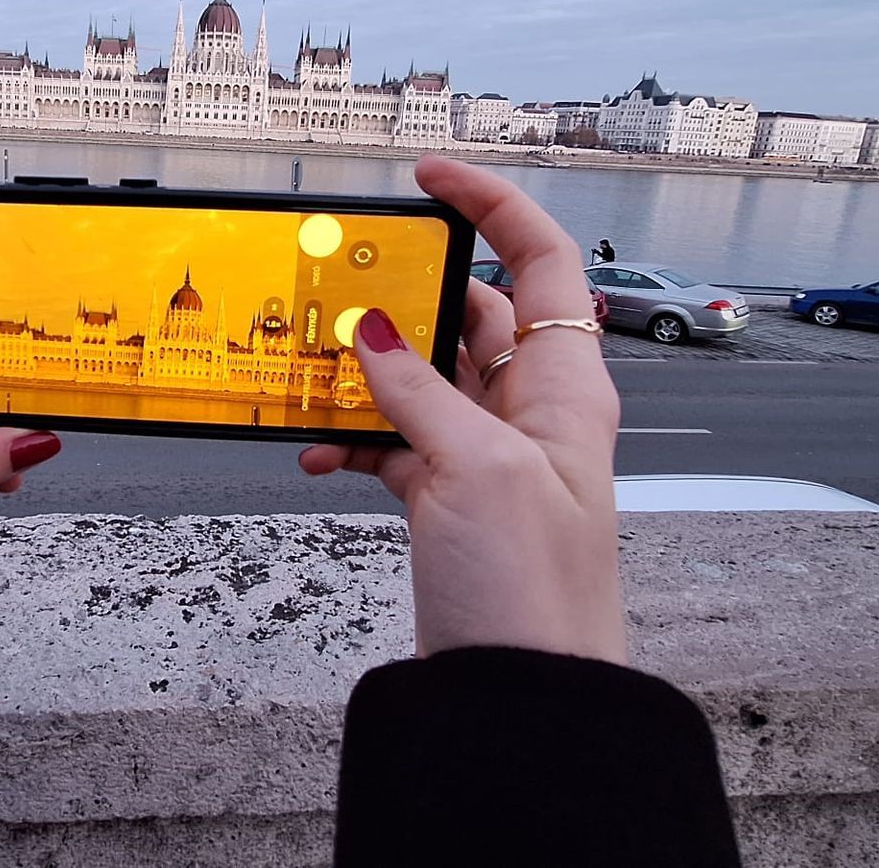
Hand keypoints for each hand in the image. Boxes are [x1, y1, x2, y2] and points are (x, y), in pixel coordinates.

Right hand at [300, 155, 625, 664]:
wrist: (526, 703)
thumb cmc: (536, 596)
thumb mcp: (478, 473)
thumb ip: (421, 394)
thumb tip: (372, 332)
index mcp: (566, 388)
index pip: (542, 261)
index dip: (492, 205)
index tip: (429, 175)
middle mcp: (532, 413)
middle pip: (468, 316)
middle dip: (402, 296)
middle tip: (339, 283)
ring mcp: (487, 458)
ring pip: (420, 380)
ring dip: (365, 373)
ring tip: (312, 370)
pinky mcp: (448, 502)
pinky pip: (395, 442)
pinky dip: (355, 438)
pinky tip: (317, 449)